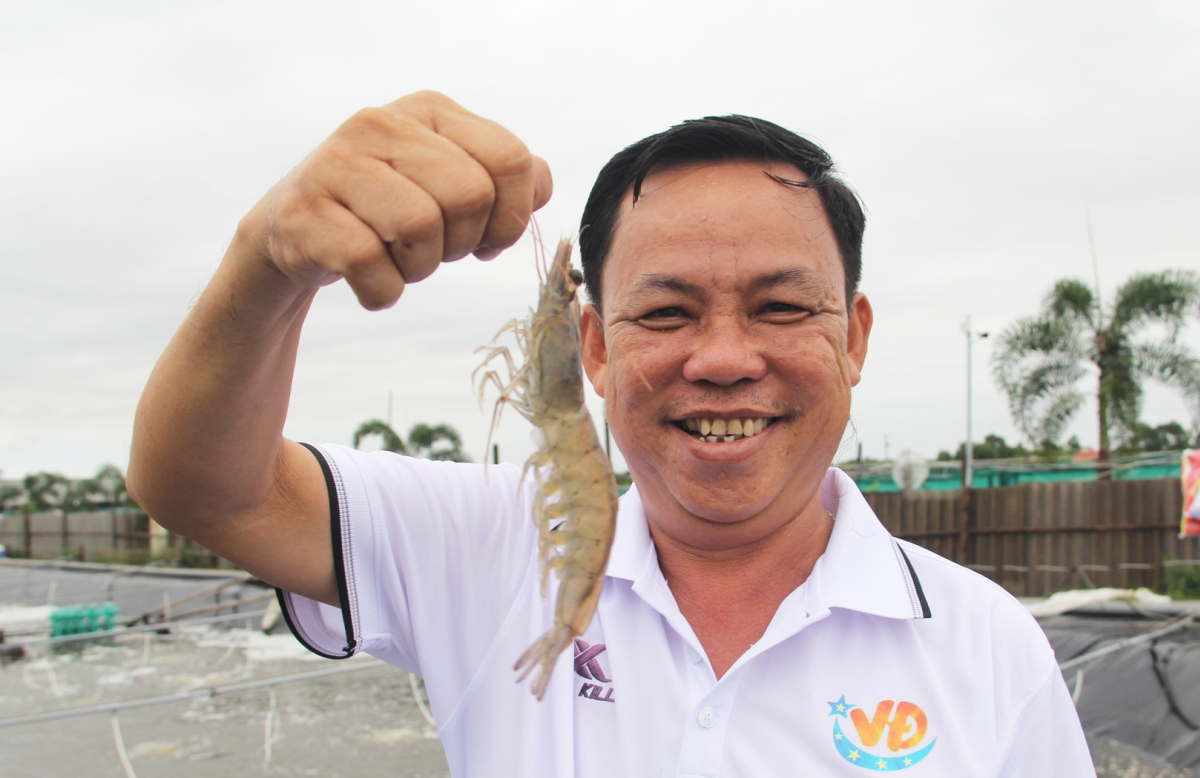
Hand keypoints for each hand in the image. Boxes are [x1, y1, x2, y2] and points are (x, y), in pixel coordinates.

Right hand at [240, 91, 552, 309]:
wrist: (295, 234)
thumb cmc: (389, 211)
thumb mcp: (450, 182)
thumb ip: (506, 178)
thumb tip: (540, 185)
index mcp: (430, 111)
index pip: (512, 159)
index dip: (512, 216)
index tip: (485, 238)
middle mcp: (381, 122)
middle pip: (470, 196)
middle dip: (462, 243)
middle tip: (434, 251)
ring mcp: (336, 163)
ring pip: (420, 227)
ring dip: (419, 268)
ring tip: (396, 260)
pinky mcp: (303, 212)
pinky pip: (372, 267)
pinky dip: (382, 291)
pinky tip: (366, 278)